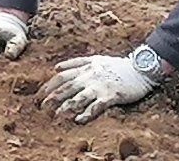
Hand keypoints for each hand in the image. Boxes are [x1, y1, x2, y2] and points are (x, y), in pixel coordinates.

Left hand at [38, 54, 156, 123]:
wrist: (140, 69)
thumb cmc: (117, 65)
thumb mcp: (95, 59)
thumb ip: (75, 62)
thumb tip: (56, 67)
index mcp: (86, 67)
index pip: (62, 76)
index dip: (49, 85)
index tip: (39, 95)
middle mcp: (90, 76)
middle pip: (67, 87)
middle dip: (53, 97)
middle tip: (42, 107)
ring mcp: (101, 86)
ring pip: (80, 96)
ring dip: (67, 106)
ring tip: (56, 115)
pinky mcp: (112, 95)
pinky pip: (97, 105)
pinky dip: (87, 113)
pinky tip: (78, 120)